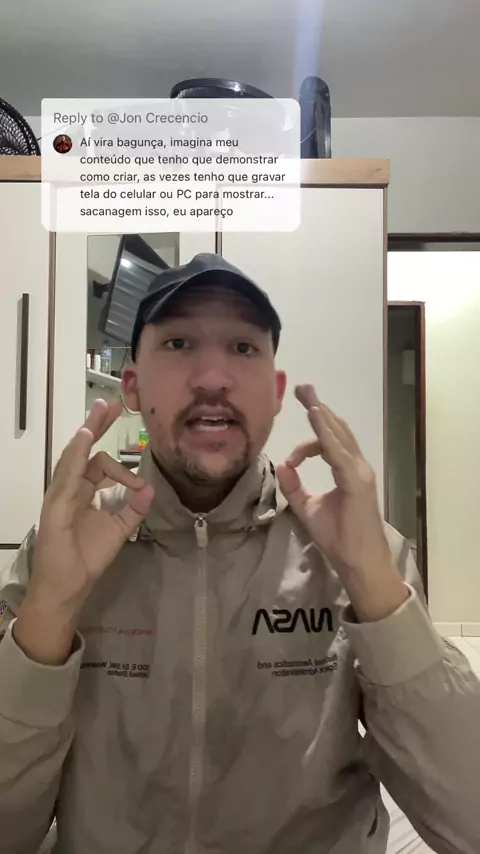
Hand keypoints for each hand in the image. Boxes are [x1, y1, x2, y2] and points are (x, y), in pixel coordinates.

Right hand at [29, 399, 153, 609]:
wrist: (68, 587)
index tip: (140, 483)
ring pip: (73, 457)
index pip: (97, 463)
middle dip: (96, 426)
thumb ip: (134, 509)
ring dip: (87, 432)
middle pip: (83, 451)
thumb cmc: (86, 559)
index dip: (120, 465)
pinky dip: (76, 455)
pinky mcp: (56, 505)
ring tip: (98, 412)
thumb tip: (150, 489)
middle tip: (108, 405)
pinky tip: (85, 438)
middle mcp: (70, 489)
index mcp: (83, 493)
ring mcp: (61, 495)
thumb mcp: (119, 530)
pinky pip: (67, 474)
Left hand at [276, 385, 407, 620]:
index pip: (328, 443)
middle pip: (336, 430)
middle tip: (303, 388)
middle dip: (319, 407)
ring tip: (308, 394)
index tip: (291, 458)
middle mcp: (356, 467)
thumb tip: (282, 466)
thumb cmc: (340, 540)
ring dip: (322, 413)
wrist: (359, 563)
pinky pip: (338, 452)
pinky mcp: (356, 481)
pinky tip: (316, 416)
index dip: (309, 440)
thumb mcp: (309, 508)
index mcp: (348, 472)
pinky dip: (326, 433)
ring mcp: (359, 472)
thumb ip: (295, 487)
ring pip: (338, 436)